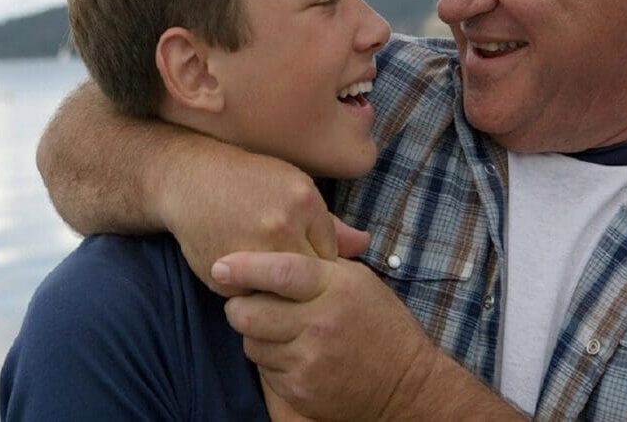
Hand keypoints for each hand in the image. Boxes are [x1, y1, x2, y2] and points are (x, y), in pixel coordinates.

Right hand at [154, 147, 368, 295]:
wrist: (190, 179)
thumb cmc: (246, 180)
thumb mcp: (292, 185)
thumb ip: (329, 222)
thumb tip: (365, 246)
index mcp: (303, 202)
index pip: (330, 257)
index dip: (318, 263)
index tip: (303, 258)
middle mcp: (280, 227)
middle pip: (308, 280)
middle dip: (302, 284)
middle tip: (288, 276)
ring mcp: (251, 252)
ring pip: (281, 295)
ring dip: (276, 292)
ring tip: (266, 275)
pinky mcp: (226, 273)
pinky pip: (251, 298)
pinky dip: (250, 293)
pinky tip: (243, 273)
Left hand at [212, 252, 436, 419]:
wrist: (406, 386)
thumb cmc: (380, 323)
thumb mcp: (358, 280)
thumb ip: (319, 261)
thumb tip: (278, 235)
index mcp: (333, 289)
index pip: (279, 271)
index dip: (244, 267)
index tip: (220, 265)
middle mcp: (318, 325)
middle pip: (249, 313)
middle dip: (239, 306)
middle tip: (246, 302)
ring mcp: (308, 361)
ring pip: (251, 343)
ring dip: (255, 334)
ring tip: (276, 328)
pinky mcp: (300, 391)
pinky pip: (263, 369)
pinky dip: (269, 359)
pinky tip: (290, 352)